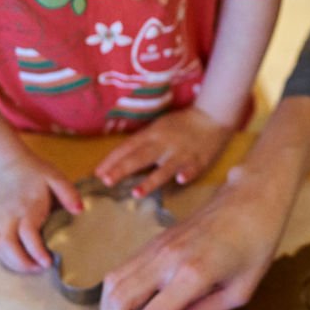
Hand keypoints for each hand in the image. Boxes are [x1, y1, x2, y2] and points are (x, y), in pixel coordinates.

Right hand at [0, 155, 82, 274]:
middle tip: (40, 268)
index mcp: (28, 206)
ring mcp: (0, 221)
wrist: (9, 164)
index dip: (36, 250)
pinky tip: (16, 260)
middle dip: (23, 263)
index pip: (27, 232)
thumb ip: (68, 193)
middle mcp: (10, 216)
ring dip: (13, 263)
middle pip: (7, 246)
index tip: (48, 262)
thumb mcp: (55, 177)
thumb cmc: (35, 172)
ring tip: (31, 267)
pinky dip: (3, 257)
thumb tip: (79, 210)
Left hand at [95, 105, 235, 195]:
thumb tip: (119, 160)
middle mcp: (164, 144)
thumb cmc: (180, 125)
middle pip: (140, 157)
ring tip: (136, 193)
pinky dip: (186, 174)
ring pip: (164, 168)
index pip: (128, 147)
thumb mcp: (158, 129)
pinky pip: (192, 168)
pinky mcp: (198, 160)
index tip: (98, 173)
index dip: (113, 160)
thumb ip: (142, 144)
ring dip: (150, 181)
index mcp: (152, 134)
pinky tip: (181, 180)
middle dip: (123, 169)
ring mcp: (181, 153)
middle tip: (107, 181)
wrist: (211, 116)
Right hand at [97, 164, 291, 309]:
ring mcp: (154, 247)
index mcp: (192, 273)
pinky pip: (119, 274)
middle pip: (118, 304)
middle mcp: (165, 259)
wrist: (252, 196)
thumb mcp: (239, 290)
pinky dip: (112, 303)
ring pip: (111, 287)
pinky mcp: (151, 243)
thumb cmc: (256, 243)